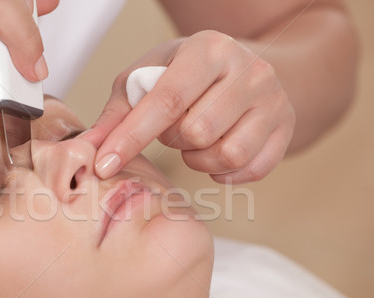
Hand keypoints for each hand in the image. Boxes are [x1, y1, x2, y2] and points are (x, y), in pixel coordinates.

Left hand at [87, 30, 295, 183]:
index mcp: (209, 48)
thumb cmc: (187, 76)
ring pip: (227, 154)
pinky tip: (216, 153)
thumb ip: (117, 114)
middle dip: (174, 141)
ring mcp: (273, 100)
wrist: (244, 72)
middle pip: (197, 131)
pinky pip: (249, 170)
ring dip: (199, 158)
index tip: (104, 164)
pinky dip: (224, 172)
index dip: (132, 137)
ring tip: (196, 140)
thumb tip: (86, 148)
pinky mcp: (286, 128)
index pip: (166, 100)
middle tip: (175, 128)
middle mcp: (249, 70)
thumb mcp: (147, 79)